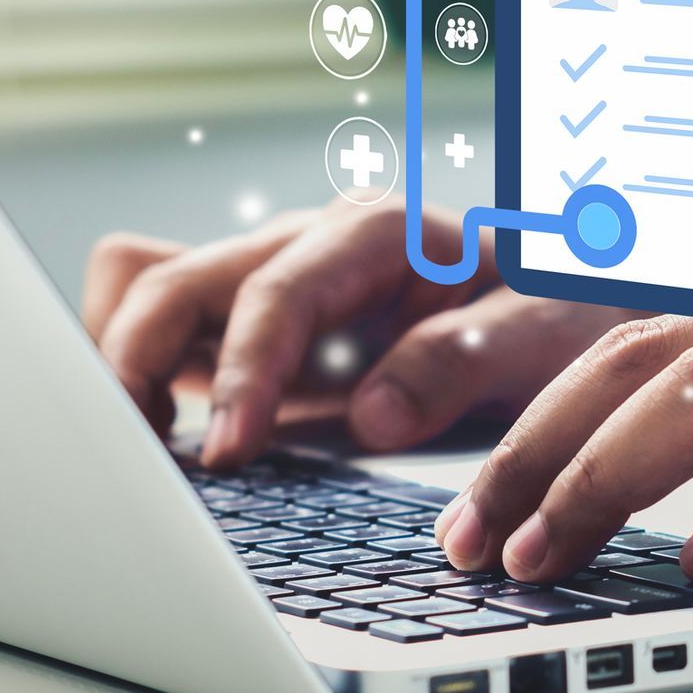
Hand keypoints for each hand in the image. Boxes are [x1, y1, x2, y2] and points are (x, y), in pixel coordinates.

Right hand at [81, 200, 635, 467]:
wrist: (567, 297)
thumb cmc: (555, 307)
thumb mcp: (539, 330)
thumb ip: (461, 359)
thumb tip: (373, 413)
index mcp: (374, 231)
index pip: (275, 291)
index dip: (242, 370)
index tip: (226, 450)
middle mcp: (308, 242)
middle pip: (175, 278)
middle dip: (139, 361)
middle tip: (144, 460)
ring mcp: (274, 277)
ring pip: (148, 289)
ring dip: (125, 362)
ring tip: (136, 450)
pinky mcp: (258, 324)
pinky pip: (168, 325)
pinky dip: (143, 371)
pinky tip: (161, 438)